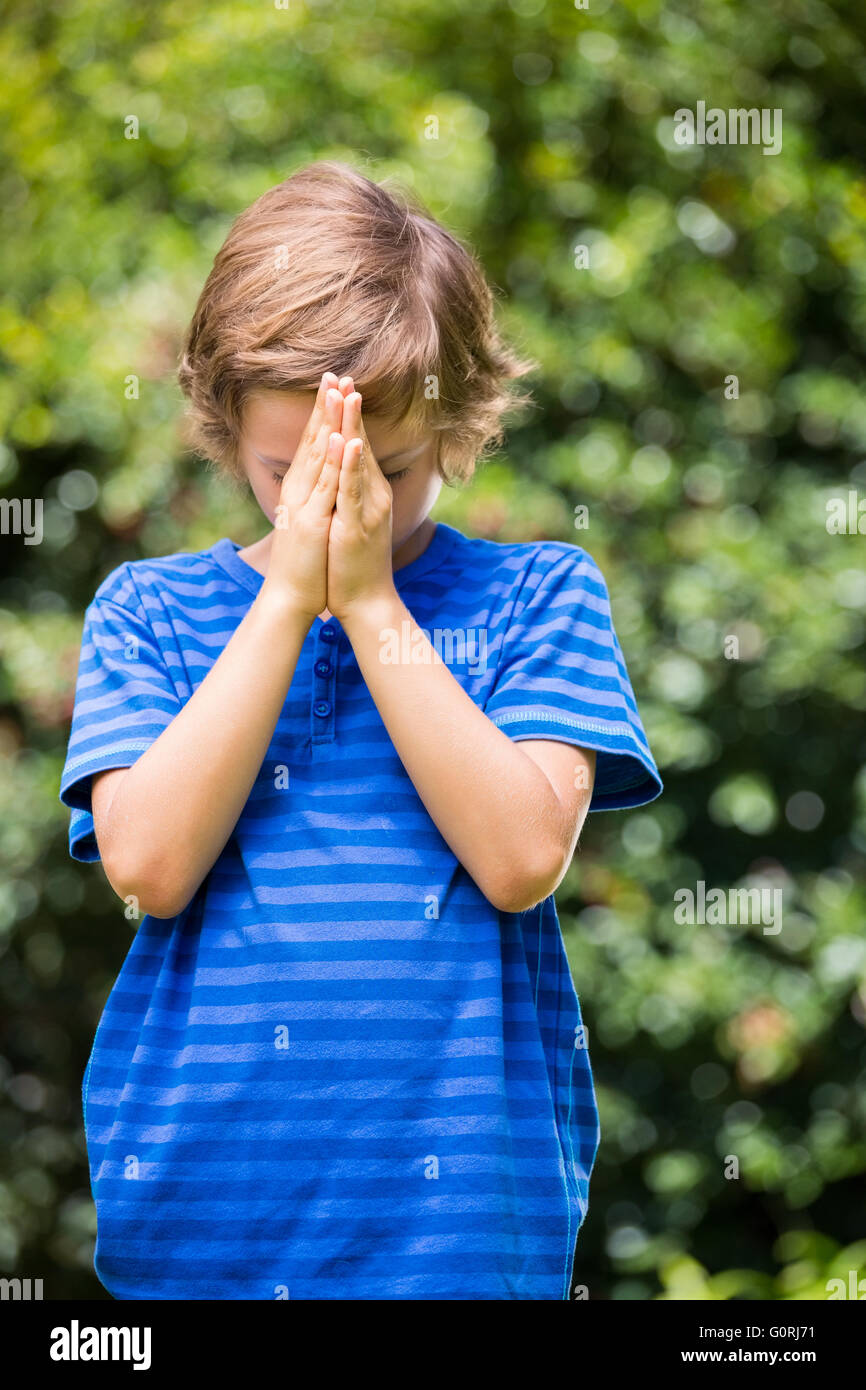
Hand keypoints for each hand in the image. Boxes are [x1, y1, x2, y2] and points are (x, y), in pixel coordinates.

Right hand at [261, 373, 346, 620]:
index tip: (332, 386)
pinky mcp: (311, 521)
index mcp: (299, 490)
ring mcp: (303, 504)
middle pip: (312, 440)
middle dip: (324, 406)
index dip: (321, 414)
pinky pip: (325, 486)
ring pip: (317, 455)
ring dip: (328, 421)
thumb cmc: (304, 565)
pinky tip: (341, 436)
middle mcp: (298, 491)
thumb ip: (314, 501)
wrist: (289, 597)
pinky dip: (332, 460)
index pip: (311, 444)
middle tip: (333, 372)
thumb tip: (321, 486)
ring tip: (338, 390)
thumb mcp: (310, 525)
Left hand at [326, 382, 396, 621]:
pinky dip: (350, 466)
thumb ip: (352, 495)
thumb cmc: (357, 564)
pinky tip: (347, 443)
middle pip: (359, 443)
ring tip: (346, 395)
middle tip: (342, 373)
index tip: (339, 383)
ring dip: (352, 427)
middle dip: (349, 409)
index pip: (356, 445)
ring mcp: (367, 509)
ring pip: (358, 461)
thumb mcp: (354, 521)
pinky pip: (352, 491)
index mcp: (368, 492)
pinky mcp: (356, 526)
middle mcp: (372, 494)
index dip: (347, 415)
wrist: (367, 601)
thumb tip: (346, 476)